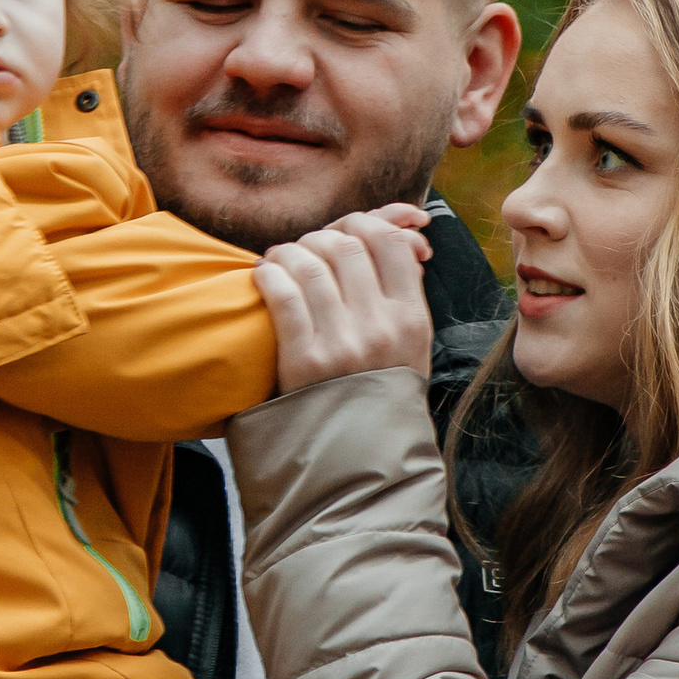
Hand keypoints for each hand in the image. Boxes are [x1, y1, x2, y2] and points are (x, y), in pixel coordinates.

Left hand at [254, 205, 434, 395]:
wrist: (360, 456)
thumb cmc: (383, 392)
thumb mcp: (414, 345)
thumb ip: (406, 292)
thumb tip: (402, 234)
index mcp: (411, 319)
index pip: (389, 243)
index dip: (365, 223)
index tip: (347, 229)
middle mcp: (379, 327)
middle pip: (346, 247)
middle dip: (321, 237)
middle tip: (308, 247)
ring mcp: (341, 344)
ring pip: (311, 265)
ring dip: (289, 251)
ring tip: (281, 257)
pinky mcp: (303, 360)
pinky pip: (284, 295)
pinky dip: (270, 274)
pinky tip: (264, 273)